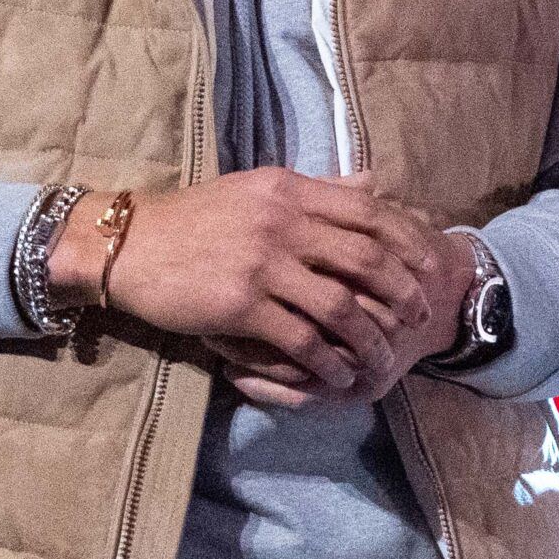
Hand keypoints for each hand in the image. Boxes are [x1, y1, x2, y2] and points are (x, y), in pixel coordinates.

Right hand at [52, 170, 438, 402]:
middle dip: (402, 292)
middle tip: (419, 317)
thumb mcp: (260, 190)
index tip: (430, 267)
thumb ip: (319, 190)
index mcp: (290, 191)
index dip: (408, 242)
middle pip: (366, 258)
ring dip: (370, 338)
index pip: (369, 213)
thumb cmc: (196, 219)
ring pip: (340, 305)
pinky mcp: (240, 304)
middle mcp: (282, 221)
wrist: (129, 245)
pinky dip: (327, 361)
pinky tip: (339, 375)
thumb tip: (374, 182)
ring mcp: (262, 263)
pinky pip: (300, 338)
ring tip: (384, 360)